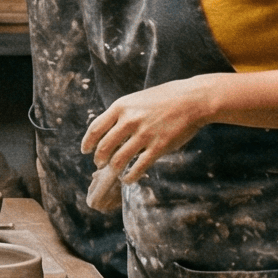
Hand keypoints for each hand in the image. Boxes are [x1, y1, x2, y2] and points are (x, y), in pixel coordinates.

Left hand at [79, 76, 221, 194]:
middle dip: (99, 159)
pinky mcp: (159, 147)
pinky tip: (128, 179)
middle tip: (99, 164)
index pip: (95, 128)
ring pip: (119, 160)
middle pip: (104, 147)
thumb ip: (122, 114)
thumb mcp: (136, 99)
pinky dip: (130, 176)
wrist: (192, 99)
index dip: (87, 143)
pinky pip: (138, 167)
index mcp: (121, 107)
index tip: (85, 151)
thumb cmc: (164, 98)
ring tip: (114, 173)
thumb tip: (107, 132)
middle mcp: (129, 120)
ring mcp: (144, 134)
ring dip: (113, 170)